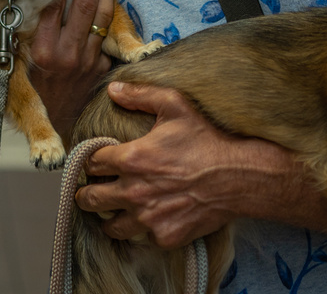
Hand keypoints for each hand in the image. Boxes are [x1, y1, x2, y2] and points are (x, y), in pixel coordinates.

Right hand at [27, 0, 114, 140]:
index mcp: (42, 51)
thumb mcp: (18, 63)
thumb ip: (23, 33)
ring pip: (101, 17)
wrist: (56, 124)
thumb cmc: (32, 89)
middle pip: (83, 5)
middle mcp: (66, 54)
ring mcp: (87, 61)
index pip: (54, 4)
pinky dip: (108, 12)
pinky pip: (106, 34)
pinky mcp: (101, 66)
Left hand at [75, 83, 307, 248]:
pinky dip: (142, 230)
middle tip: (91, 191)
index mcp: (131, 158)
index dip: (92, 162)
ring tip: (115, 211)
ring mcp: (148, 218)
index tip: (97, 163)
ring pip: (110, 227)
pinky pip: (142, 238)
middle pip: (90, 200)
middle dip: (87, 194)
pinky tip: (148, 219)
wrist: (239, 177)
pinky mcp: (165, 237)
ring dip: (110, 218)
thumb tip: (112, 88)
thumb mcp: (174, 105)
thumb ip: (140, 95)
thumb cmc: (207, 140)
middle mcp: (134, 191)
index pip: (91, 164)